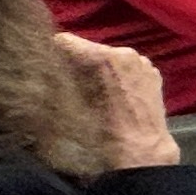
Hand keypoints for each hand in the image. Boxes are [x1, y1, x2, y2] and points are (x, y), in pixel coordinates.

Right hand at [57, 34, 180, 166]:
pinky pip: (126, 67)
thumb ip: (55, 82)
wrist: (141, 154)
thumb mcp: (65, 108)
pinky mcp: (153, 73)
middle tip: (66, 81)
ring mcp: (142, 61)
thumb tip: (42, 70)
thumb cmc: (99, 135)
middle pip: (88, 49)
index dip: (52, 52)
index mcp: (101, 57)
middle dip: (75, 62)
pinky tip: (113, 96)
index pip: (64, 40)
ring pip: (108, 57)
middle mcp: (124, 52)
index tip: (45, 64)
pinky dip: (117, 76)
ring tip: (90, 92)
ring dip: (97, 70)